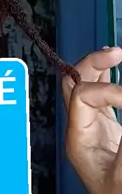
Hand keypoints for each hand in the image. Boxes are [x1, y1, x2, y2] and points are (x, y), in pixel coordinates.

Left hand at [62, 47, 121, 193]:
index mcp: (79, 140)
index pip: (82, 97)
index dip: (107, 90)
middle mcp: (80, 130)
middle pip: (75, 84)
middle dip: (92, 65)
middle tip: (117, 53)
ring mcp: (92, 129)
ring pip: (86, 87)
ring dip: (100, 69)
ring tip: (117, 54)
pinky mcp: (106, 130)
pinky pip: (101, 98)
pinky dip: (109, 83)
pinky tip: (118, 70)